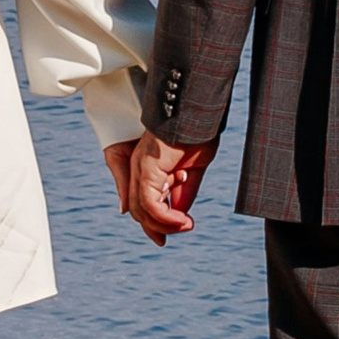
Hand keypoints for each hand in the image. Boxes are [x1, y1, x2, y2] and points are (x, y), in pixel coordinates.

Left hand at [125, 132, 219, 246]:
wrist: (199, 109)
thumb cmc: (198, 131)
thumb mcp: (193, 168)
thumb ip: (183, 191)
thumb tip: (180, 214)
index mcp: (149, 167)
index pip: (143, 203)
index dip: (156, 222)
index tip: (178, 229)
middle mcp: (139, 168)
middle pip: (140, 210)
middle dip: (160, 227)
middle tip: (186, 227)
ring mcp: (140, 168)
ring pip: (143, 211)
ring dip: (165, 225)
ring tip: (187, 224)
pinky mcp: (147, 168)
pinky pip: (150, 204)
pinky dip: (165, 218)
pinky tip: (183, 219)